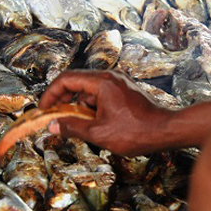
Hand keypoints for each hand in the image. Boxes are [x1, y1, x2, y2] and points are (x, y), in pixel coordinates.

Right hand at [39, 70, 172, 155]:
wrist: (166, 130)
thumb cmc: (136, 131)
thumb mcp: (99, 133)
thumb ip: (72, 127)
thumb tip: (52, 126)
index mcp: (102, 82)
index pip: (66, 79)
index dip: (50, 94)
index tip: (43, 109)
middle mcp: (110, 77)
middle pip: (76, 82)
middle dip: (63, 100)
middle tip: (55, 116)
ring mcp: (119, 83)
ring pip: (89, 90)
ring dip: (79, 106)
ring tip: (78, 126)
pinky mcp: (125, 91)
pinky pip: (101, 94)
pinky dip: (92, 107)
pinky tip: (95, 124)